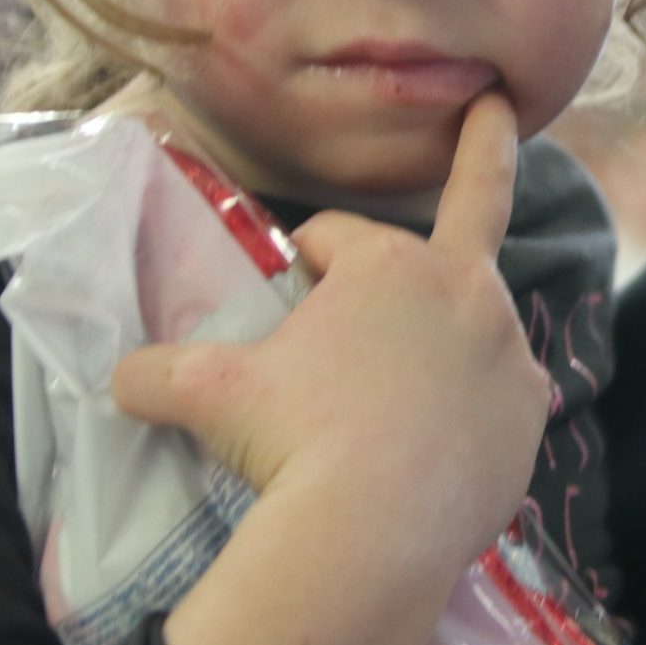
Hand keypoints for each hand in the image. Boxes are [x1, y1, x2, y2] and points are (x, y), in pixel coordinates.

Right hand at [111, 94, 551, 574]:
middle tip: (491, 109)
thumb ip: (160, 372)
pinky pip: (500, 394)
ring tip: (413, 376)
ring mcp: (509, 353)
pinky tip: (443, 436)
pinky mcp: (529, 415)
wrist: (370, 535)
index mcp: (392, 264)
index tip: (288, 286)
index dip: (303, 256)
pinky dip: (475, 403)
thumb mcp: (209, 395)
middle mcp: (468, 292)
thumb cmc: (290, 440)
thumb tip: (117, 377)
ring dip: (450, 329)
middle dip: (474, 157)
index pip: (336, 235)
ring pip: (476, 320)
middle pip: (455, 229)